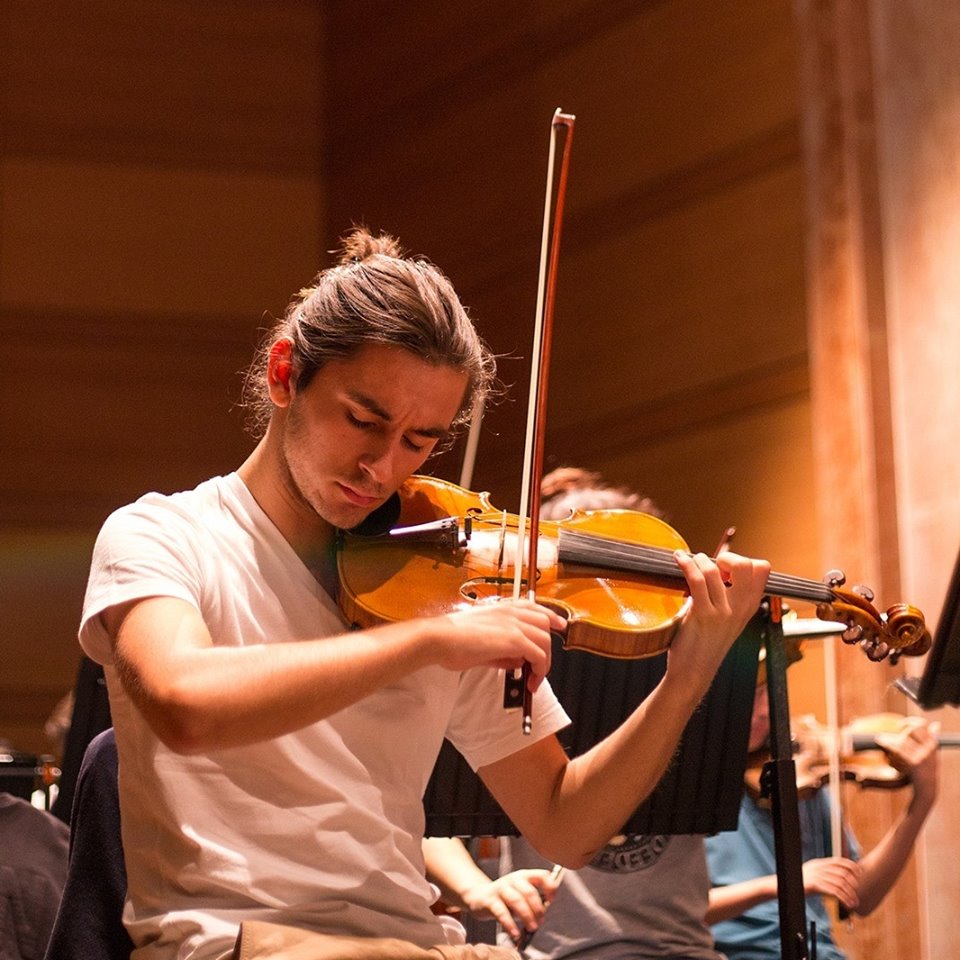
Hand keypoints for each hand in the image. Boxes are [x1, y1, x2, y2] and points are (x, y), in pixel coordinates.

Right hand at [433, 599, 564, 690]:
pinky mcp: (514, 640)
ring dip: (544, 662)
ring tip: (533, 679)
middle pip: (544, 625)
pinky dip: (539, 670)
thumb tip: (516, 661)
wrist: (439, 638)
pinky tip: (530, 682)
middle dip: (549, 646)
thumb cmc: (451, 640)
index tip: (559, 624)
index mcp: (502, 609)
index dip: (550, 616)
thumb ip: (502, 651)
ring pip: (545, 641)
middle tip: (543, 666)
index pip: (534, 607)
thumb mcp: (481, 644)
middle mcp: (511, 613)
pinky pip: (539, 656)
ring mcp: (514, 625)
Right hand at [459, 868, 561, 940]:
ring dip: (526, 916)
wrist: (479, 895)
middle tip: (540, 921)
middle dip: (537, 908)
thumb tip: (543, 913)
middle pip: (529, 891)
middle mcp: (512, 880)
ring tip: (531, 927)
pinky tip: (515, 933)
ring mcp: (500, 889)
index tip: (551, 900)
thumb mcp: (520, 893)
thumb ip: (532, 900)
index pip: (541, 875)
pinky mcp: (490, 900)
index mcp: (523, 876)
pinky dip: (510, 924)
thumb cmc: (504, 897)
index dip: (549, 887)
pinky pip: (501, 912)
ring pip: (516, 900)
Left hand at [666, 550, 769, 687]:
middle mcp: (741, 608)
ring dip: (697, 559)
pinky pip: (697, 580)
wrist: (693, 672)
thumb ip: (727, 596)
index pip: (762, 569)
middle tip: (709, 565)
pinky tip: (678, 560)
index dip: (742, 560)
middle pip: (746, 565)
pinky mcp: (704, 616)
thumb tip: (713, 566)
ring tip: (686, 560)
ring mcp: (723, 612)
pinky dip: (686, 564)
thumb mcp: (726, 619)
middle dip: (726, 556)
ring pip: (714, 570)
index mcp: (749, 607)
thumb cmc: (705, 643)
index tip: (723, 567)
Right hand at [801, 856, 862, 909]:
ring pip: (840, 883)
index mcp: (819, 863)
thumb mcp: (811, 874)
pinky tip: (847, 904)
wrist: (783, 886)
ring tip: (854, 902)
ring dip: (850, 894)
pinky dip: (843, 898)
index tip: (860, 873)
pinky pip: (834, 891)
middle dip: (853, 883)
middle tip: (857, 893)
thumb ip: (823, 874)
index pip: (838, 861)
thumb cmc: (799, 883)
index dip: (851, 865)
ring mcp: (816, 875)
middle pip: (842, 873)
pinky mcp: (814, 884)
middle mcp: (818, 867)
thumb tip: (838, 879)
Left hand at [875, 718, 939, 808]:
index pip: (921, 727)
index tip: (901, 724)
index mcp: (933, 745)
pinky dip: (887, 744)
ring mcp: (922, 756)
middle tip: (889, 733)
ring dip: (889, 740)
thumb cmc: (927, 769)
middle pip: (909, 732)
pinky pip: (898, 750)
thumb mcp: (932, 754)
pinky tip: (879, 741)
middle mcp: (929, 750)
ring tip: (880, 739)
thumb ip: (932, 739)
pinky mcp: (914, 763)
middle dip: (899, 731)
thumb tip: (936, 724)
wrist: (928, 788)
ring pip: (901, 741)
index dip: (911, 722)